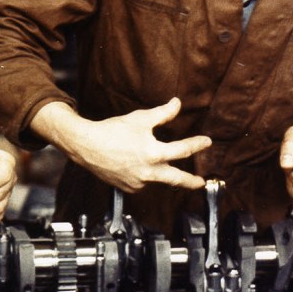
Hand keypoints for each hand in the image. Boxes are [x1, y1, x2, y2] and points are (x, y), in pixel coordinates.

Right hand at [32, 97, 211, 192]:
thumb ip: (163, 113)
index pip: (183, 150)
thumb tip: (177, 104)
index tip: (206, 142)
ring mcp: (137, 182)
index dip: (197, 144)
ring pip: (157, 179)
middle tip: (201, 183)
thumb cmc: (112, 131)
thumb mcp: (140, 119)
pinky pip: (142, 183)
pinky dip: (144, 175)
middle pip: (176, 179)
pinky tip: (136, 166)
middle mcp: (147, 172)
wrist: (85, 146)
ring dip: (162, 173)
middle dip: (191, 181)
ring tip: (160, 165)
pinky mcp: (127, 187)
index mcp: (153, 154)